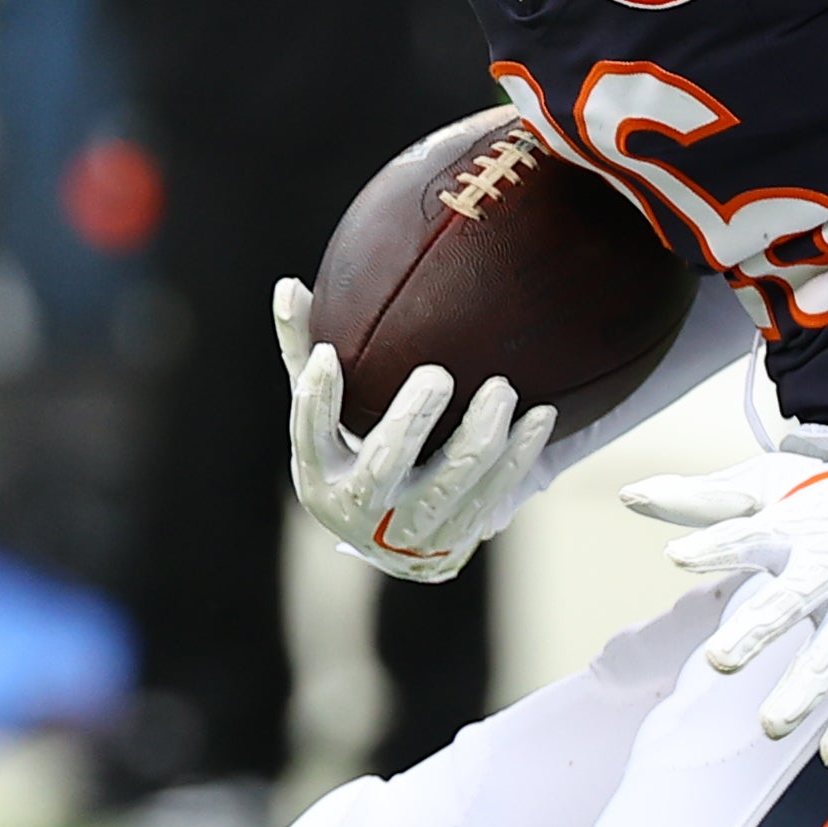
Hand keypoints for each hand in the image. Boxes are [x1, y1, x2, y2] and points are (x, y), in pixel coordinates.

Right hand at [279, 277, 555, 581]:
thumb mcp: (325, 416)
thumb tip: (287, 286)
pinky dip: (518, 456)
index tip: (328, 354)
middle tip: (438, 375)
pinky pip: (492, 495)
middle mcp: (359, 509)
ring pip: (449, 484)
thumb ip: (306, 354)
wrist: (392, 540)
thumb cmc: (352, 454)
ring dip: (479, 436)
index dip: (316, 397)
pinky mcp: (456, 540)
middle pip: (383, 464)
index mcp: (319, 474)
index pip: (309, 433)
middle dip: (410, 419)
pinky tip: (540, 415)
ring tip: (502, 388)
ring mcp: (409, 530)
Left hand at [623, 426, 827, 768]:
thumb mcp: (772, 486)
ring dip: (809, 687)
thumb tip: (631, 497)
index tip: (678, 558)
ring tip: (771, 724)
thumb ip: (703, 500)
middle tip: (720, 661)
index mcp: (802, 524)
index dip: (718, 545)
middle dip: (760, 627)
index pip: (754, 532)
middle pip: (797, 595)